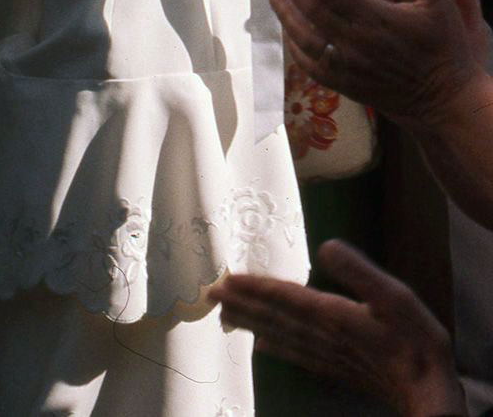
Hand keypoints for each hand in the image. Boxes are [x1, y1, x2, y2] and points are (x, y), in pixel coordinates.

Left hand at [210, 241, 464, 416]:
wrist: (427, 393)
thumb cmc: (415, 342)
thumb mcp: (394, 297)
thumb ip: (360, 272)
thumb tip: (327, 245)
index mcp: (331, 314)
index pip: (283, 297)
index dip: (254, 287)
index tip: (225, 279)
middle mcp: (321, 335)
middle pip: (273, 316)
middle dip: (241, 303)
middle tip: (209, 293)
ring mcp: (327, 353)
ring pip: (279, 334)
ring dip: (250, 321)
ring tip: (224, 312)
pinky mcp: (336, 366)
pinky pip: (296, 353)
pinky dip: (275, 346)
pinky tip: (261, 344)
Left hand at [270, 0, 486, 127]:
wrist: (447, 104)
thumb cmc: (444, 51)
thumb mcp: (441, 7)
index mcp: (376, 19)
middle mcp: (356, 42)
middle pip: (311, 8)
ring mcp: (348, 66)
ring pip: (306, 38)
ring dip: (286, 14)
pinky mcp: (346, 86)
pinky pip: (312, 66)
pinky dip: (295, 48)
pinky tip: (289, 33)